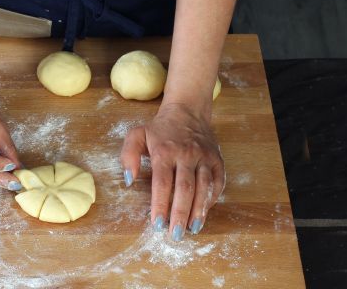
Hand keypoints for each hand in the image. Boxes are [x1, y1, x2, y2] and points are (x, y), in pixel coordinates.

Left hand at [120, 103, 224, 240]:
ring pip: (204, 187)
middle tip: (175, 235)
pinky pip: (217, 182)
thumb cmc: (159, 129)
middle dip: (180, 214)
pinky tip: (204, 212)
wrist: (187, 111)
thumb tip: (130, 180)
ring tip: (192, 229)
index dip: (160, 205)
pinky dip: (212, 199)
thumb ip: (128, 155)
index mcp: (164, 151)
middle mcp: (186, 155)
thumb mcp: (137, 135)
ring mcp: (204, 157)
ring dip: (199, 210)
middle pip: (185, 189)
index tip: (157, 224)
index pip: (162, 183)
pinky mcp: (217, 159)